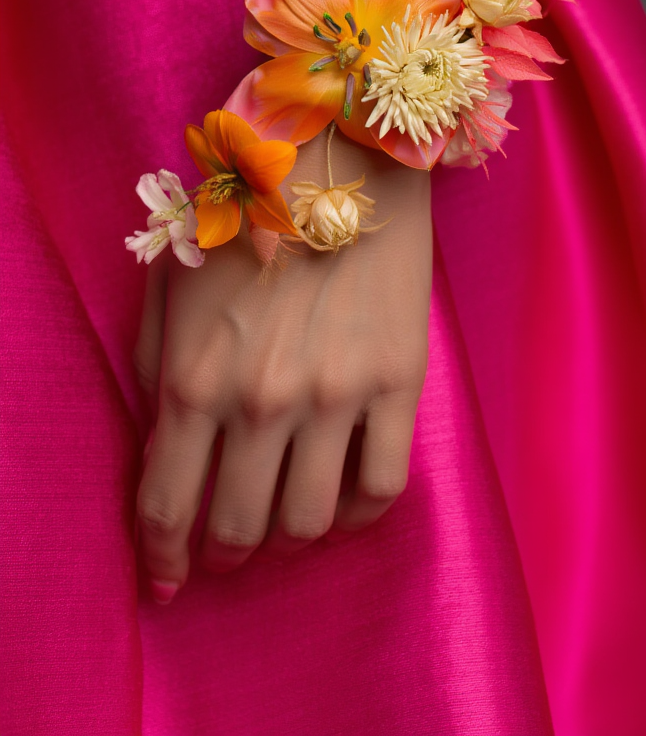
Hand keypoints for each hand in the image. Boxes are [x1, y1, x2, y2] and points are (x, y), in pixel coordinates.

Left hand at [132, 133, 431, 603]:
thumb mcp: (170, 286)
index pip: (168, 505)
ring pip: (310, 522)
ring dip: (292, 540)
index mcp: (192, 376)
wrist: (343, 161)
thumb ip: (154, 370)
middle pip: (240, 528)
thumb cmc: (247, 218)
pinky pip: (382, 488)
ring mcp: (335, 395)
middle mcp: (261, 399)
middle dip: (228, 553)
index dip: (166, 556)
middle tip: (232, 547)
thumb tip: (164, 446)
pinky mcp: (397, 383)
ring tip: (289, 523)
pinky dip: (359, 516)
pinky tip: (345, 502)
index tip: (171, 579)